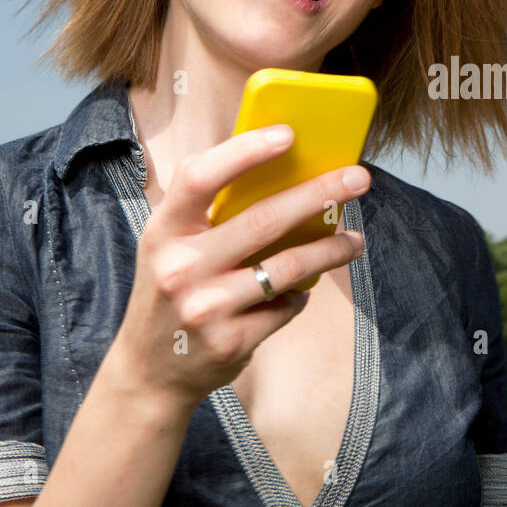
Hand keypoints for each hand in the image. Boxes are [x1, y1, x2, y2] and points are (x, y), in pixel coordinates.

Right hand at [109, 124, 370, 409]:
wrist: (148, 371)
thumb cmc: (172, 291)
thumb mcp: (171, 246)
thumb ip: (210, 212)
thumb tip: (285, 171)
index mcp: (164, 231)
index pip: (200, 177)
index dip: (245, 151)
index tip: (289, 134)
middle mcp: (180, 267)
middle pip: (264, 219)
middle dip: (320, 194)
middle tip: (358, 178)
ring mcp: (206, 307)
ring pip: (288, 266)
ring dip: (331, 250)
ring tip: (354, 240)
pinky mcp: (231, 342)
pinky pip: (286, 306)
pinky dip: (300, 295)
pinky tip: (301, 290)